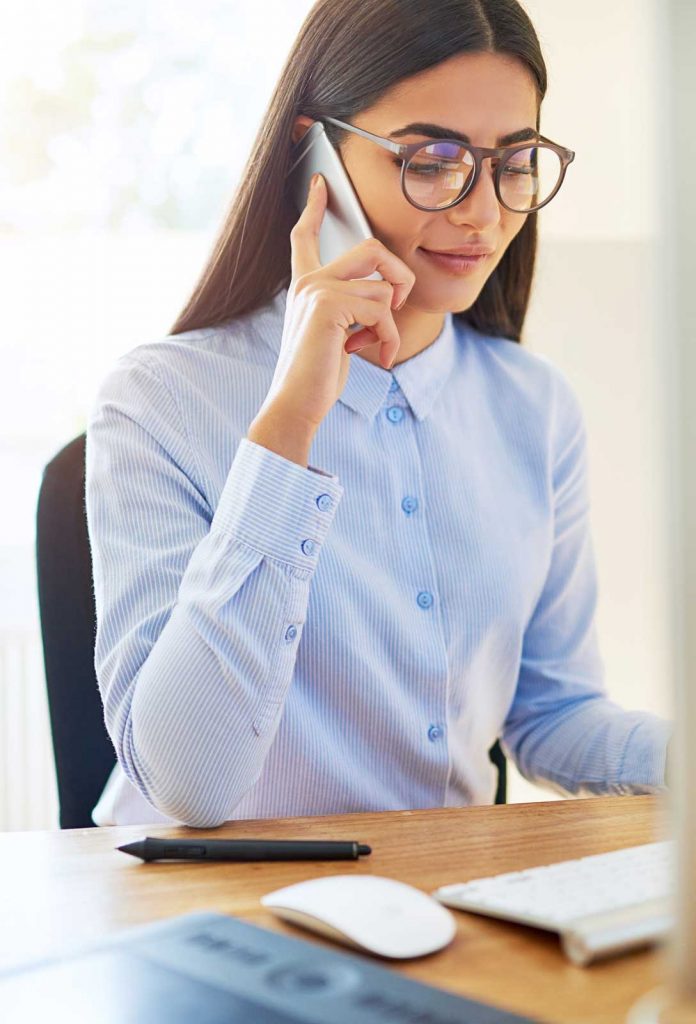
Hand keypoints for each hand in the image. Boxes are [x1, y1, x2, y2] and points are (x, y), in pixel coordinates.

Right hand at [257, 172, 414, 432]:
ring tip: (373, 347)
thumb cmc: (318, 375)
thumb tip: (387, 294)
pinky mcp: (328, 305)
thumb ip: (352, 307)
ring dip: (389, 326)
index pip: (305, 236)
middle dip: (400, 275)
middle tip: (397, 306)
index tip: (320, 183)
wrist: (296, 402)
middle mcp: (309, 282)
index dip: (314, 207)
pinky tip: (374, 355)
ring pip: (383, 288)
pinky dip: (387, 338)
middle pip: (372, 248)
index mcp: (306, 286)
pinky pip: (381, 311)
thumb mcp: (337, 334)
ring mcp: (317, 290)